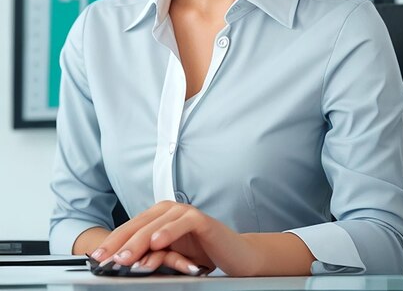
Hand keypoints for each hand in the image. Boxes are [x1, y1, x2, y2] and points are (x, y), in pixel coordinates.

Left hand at [90, 200, 258, 275]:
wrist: (235, 255)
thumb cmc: (202, 255)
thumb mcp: (171, 257)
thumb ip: (151, 255)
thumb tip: (124, 263)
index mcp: (159, 216)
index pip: (131, 228)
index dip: (112, 243)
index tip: (96, 259)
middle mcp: (169, 210)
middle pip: (139, 225)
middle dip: (119, 243)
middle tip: (105, 259)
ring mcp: (185, 212)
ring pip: (156, 225)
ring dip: (138, 241)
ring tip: (124, 257)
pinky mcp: (200, 219)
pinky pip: (181, 224)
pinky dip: (168, 232)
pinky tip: (156, 242)